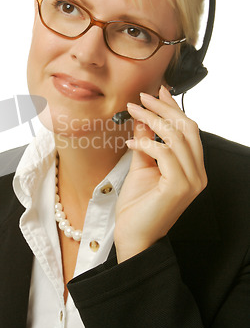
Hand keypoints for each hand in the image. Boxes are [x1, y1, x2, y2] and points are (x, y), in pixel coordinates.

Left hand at [114, 85, 207, 262]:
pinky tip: (130, 143)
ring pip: (176, 137)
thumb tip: (143, 119)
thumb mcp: (141, 166)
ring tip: (133, 111)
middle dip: (163, 108)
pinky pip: (165, 153)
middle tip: (142, 97)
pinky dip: (146, 143)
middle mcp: (197, 173)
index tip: (159, 91)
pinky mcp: (179, 187)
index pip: (188, 130)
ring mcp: (192, 181)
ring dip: (152, 120)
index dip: (174, 108)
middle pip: (186, 129)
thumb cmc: (137, 206)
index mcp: (192, 168)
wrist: (133, 236)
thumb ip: (146, 143)